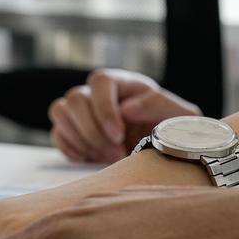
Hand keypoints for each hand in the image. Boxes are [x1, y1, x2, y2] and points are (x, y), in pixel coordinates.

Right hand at [49, 69, 198, 163]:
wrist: (163, 154)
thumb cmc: (173, 132)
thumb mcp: (181, 117)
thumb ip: (160, 106)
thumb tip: (126, 109)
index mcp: (124, 84)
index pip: (100, 80)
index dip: (104, 107)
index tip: (119, 134)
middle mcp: (98, 94)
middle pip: (75, 98)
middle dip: (93, 131)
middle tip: (115, 153)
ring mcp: (81, 112)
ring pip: (60, 112)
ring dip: (80, 138)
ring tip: (106, 157)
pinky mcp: (71, 132)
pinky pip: (57, 133)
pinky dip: (69, 147)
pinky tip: (90, 158)